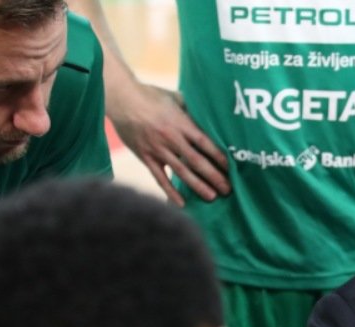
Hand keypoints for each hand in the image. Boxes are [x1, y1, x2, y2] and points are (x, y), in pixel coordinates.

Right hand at [109, 83, 228, 205]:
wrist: (121, 98)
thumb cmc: (151, 95)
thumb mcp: (176, 98)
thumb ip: (191, 110)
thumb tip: (208, 115)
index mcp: (181, 123)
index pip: (205, 143)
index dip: (219, 157)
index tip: (232, 169)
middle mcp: (171, 138)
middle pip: (197, 161)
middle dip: (214, 176)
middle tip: (228, 189)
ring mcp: (158, 149)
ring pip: (181, 172)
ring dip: (198, 186)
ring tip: (212, 197)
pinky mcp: (146, 157)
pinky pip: (159, 177)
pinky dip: (170, 191)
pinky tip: (181, 203)